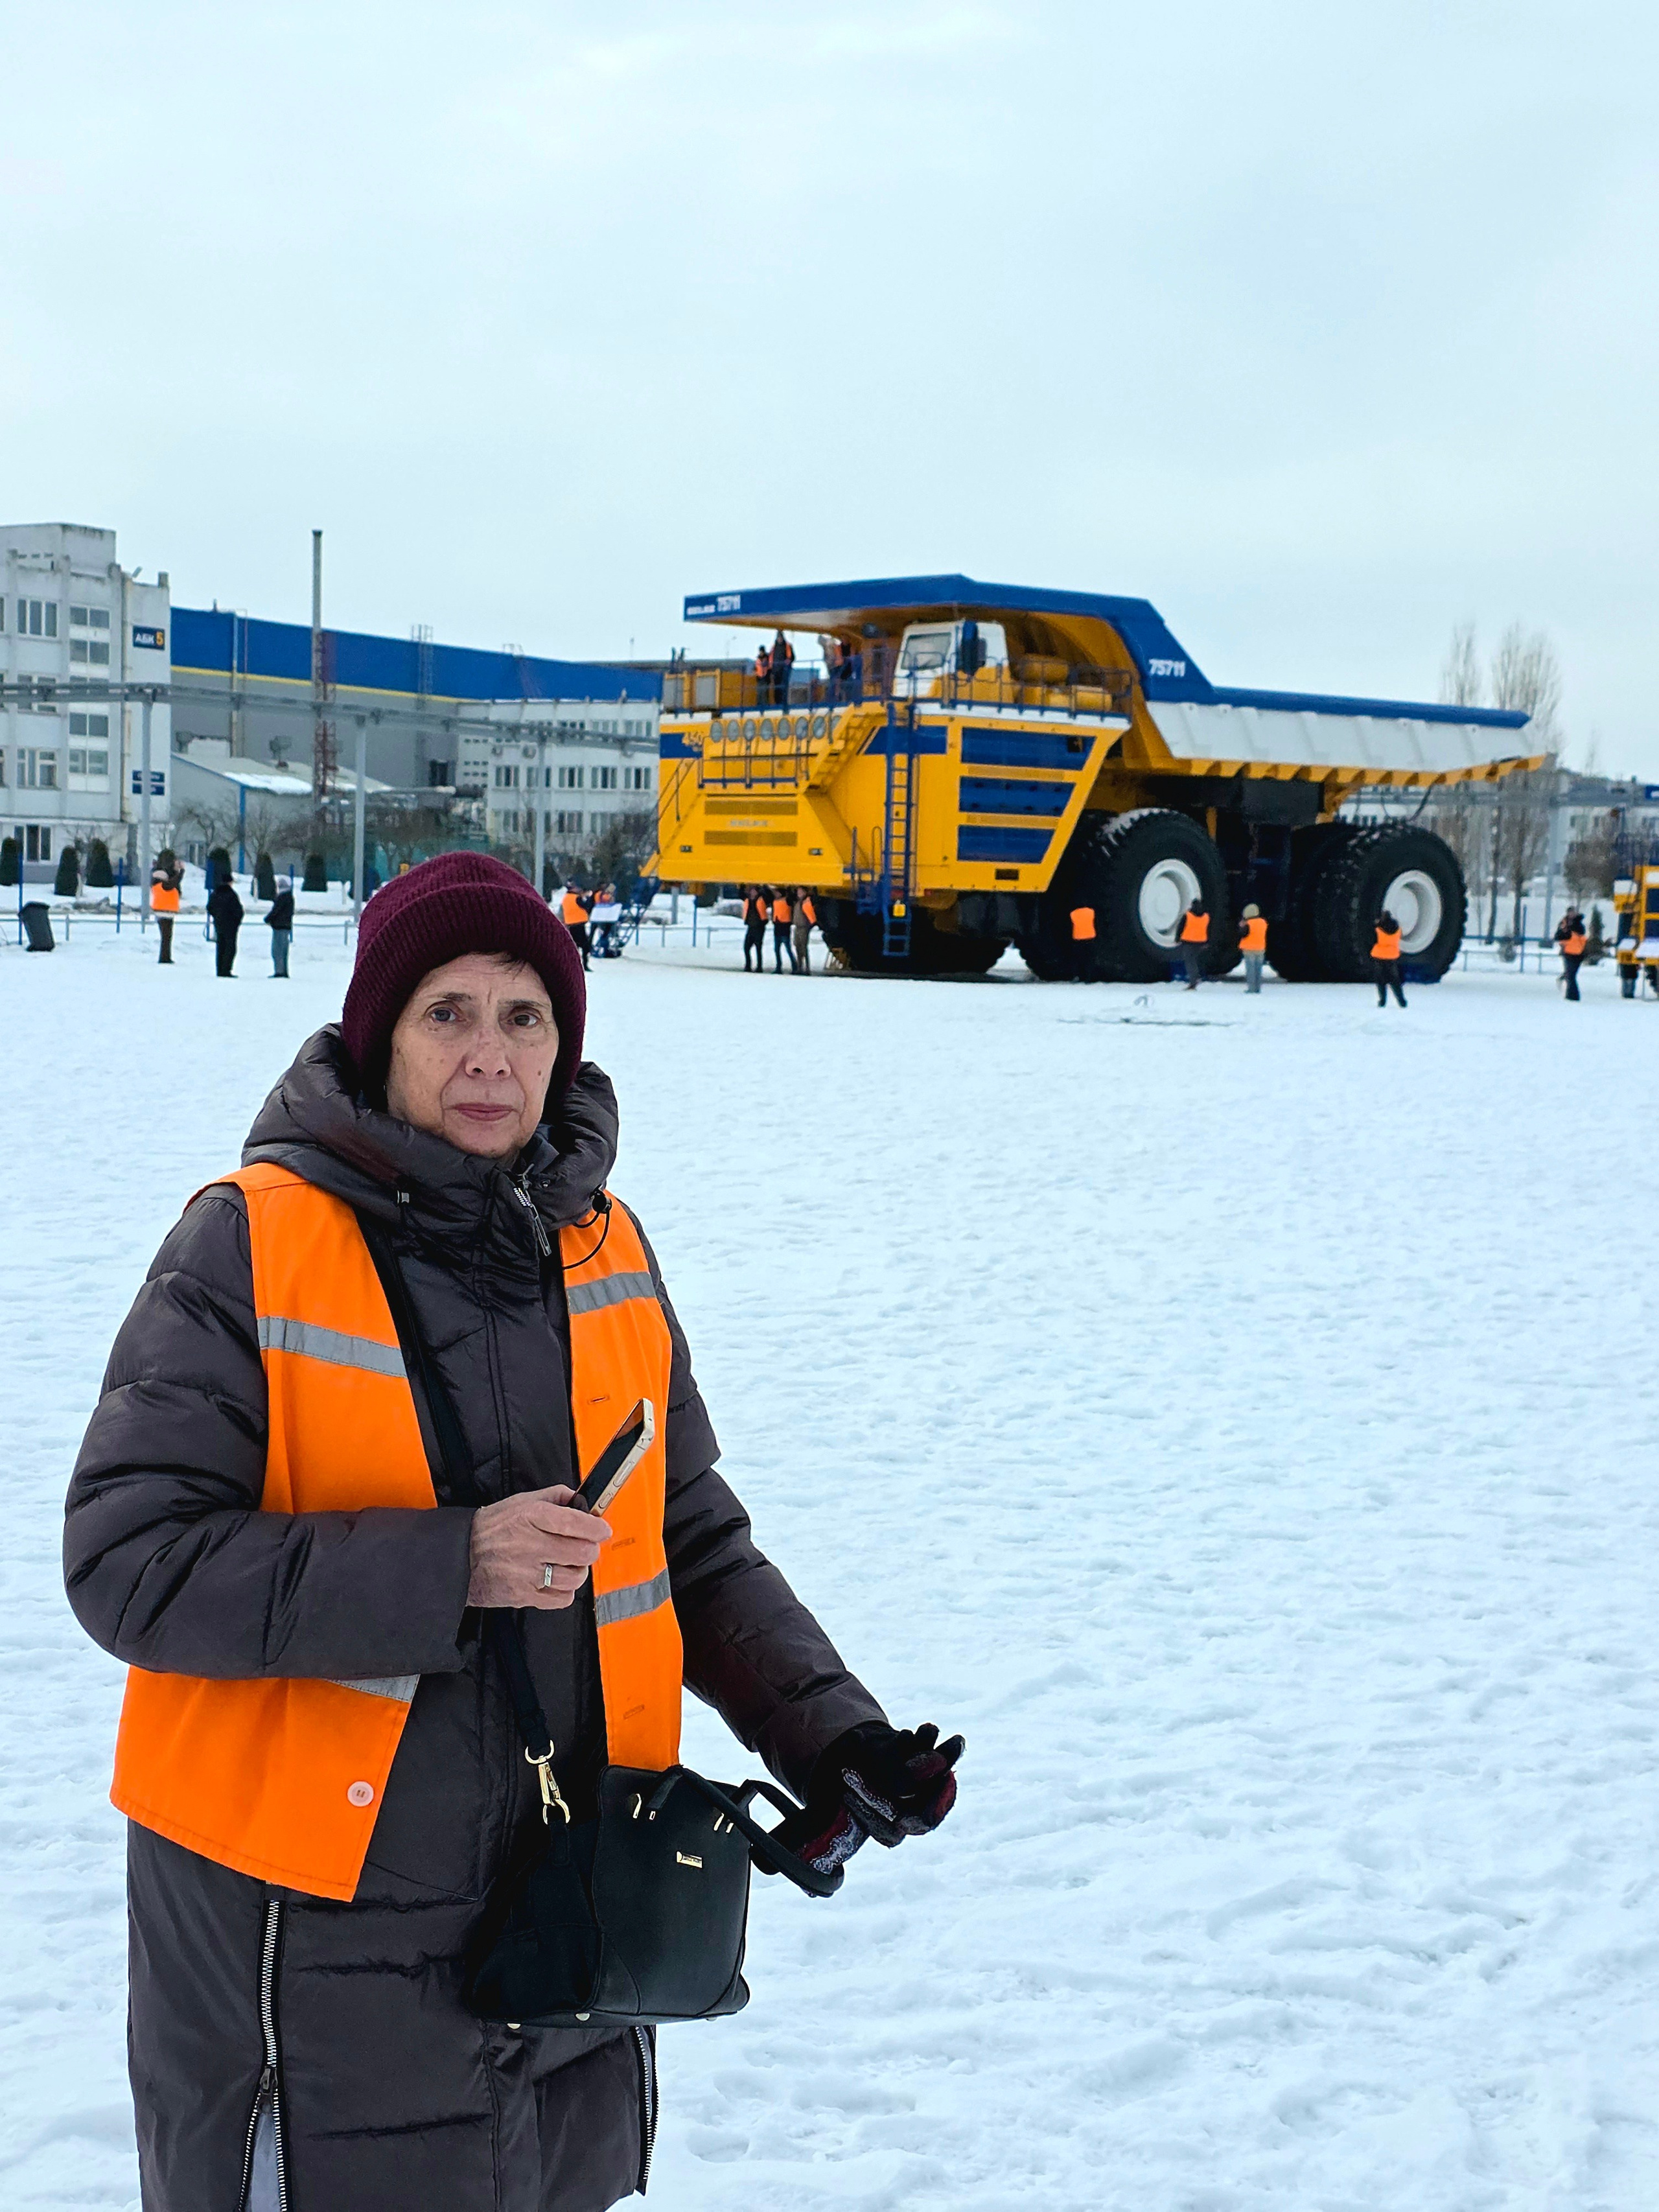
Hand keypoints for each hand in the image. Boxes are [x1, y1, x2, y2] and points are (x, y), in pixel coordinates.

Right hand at [467, 1484, 609, 1609]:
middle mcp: (530, 1545)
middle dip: (589, 1549)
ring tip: (567, 1565)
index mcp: (531, 1517)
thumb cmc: (490, 1529)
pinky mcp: (523, 1596)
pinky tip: (555, 1581)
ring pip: (575, 1577)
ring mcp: (527, 1573)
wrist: (458, 1557)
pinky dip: (565, 1591)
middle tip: (584, 1547)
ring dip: (578, 1571)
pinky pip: (562, 1599)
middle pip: (582, 1552)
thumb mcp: (520, 1501)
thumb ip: (553, 1496)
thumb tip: (579, 1499)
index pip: (576, 1522)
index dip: (596, 1527)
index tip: (602, 1529)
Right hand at [770, 1721, 962, 1879]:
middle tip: (941, 1776)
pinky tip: (930, 1731)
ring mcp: (916, 1784)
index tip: (898, 1808)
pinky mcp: (921, 1761)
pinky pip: (935, 1753)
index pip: (897, 1829)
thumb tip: (760, 1866)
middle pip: (926, 1808)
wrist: (845, 1765)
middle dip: (935, 1793)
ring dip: (944, 1760)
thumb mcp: (810, 1820)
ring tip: (951, 1743)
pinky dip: (934, 1742)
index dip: (898, 1818)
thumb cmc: (833, 1796)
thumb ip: (794, 1841)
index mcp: (882, 1826)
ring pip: (936, 1778)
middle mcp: (903, 1807)